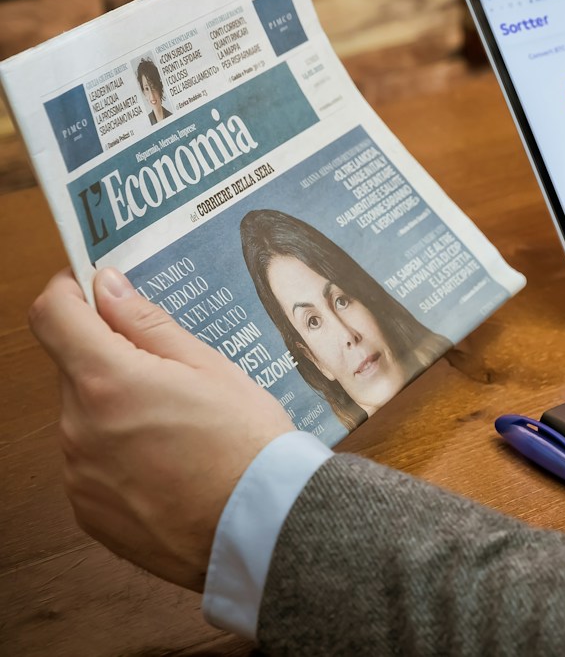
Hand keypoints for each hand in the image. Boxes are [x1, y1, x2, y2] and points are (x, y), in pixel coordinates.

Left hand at [29, 267, 293, 591]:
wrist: (260, 528)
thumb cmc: (247, 444)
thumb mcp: (211, 367)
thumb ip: (148, 325)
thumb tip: (107, 287)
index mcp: (108, 381)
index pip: (52, 316)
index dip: (67, 292)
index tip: (91, 289)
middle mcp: (78, 427)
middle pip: (74, 368)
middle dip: (111, 359)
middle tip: (171, 371)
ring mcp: (78, 474)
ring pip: (84, 417)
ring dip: (117, 410)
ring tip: (180, 427)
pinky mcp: (87, 511)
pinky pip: (91, 464)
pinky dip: (119, 455)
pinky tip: (169, 464)